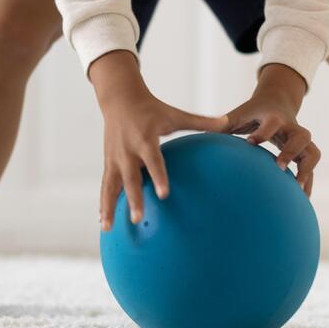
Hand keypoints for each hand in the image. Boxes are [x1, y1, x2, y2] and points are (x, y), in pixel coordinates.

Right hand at [98, 84, 228, 230]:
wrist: (120, 99)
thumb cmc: (152, 108)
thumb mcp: (175, 114)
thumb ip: (201, 122)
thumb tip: (227, 123)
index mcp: (145, 139)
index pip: (153, 161)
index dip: (159, 177)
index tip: (164, 194)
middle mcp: (128, 151)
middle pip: (131, 179)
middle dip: (134, 199)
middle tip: (138, 218)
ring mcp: (115, 158)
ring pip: (111, 186)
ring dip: (109, 207)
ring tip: (107, 228)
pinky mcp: (108, 163)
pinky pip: (105, 186)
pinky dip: (103, 204)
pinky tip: (102, 223)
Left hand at [223, 86, 319, 197]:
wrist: (278, 102)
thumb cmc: (252, 112)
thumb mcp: (237, 115)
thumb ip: (220, 126)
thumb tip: (196, 138)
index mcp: (273, 117)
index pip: (272, 123)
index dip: (264, 132)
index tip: (251, 142)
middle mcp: (292, 127)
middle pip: (302, 137)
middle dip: (292, 151)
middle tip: (280, 166)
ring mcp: (301, 141)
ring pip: (313, 154)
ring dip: (307, 170)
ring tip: (299, 189)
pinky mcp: (305, 152)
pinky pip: (311, 168)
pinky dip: (308, 183)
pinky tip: (302, 201)